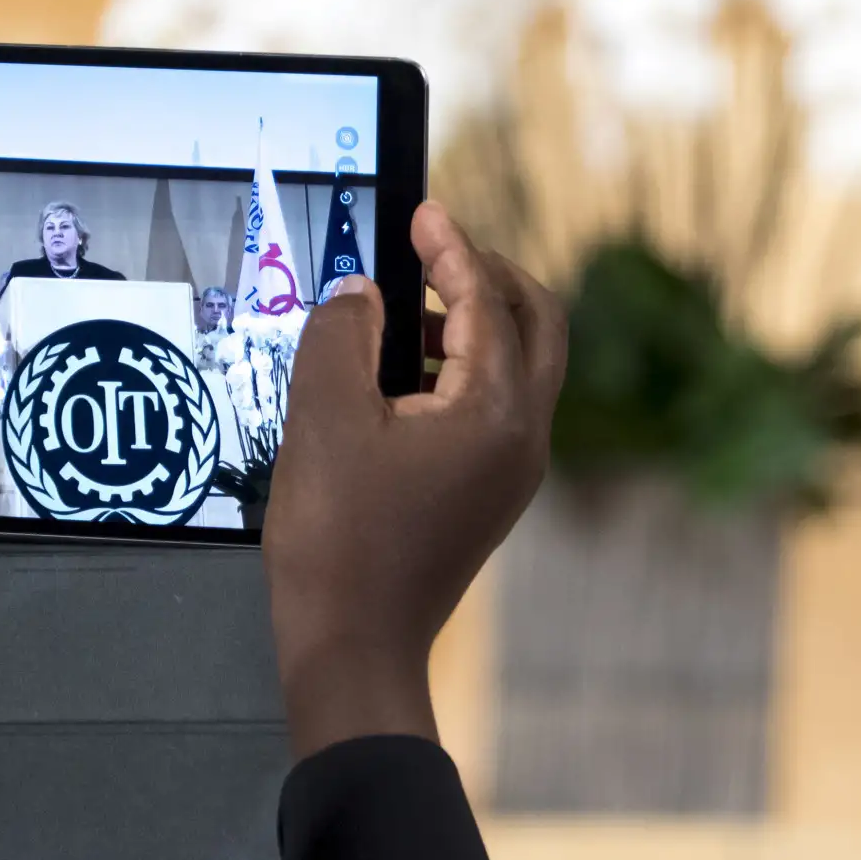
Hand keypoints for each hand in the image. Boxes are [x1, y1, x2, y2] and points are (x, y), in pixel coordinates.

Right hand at [265, 202, 566, 757]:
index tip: (423, 213)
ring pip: (520, 367)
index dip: (451, 250)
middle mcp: (523, 437)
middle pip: (537, 325)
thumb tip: (363, 293)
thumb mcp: (323, 417)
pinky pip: (496, 408)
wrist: (355, 646)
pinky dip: (462, 371)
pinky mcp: (491, 495)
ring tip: (398, 318)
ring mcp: (514, 470)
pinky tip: (397, 380)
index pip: (486, 302)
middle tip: (433, 251)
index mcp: (496, 411)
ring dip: (473, 325)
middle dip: (489, 278)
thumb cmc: (338, 537)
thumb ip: (343, 335)